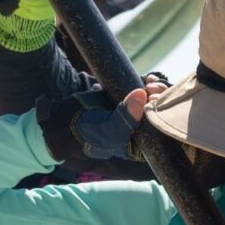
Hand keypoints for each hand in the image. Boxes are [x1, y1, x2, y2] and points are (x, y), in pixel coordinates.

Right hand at [35, 80, 159, 163]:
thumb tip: (142, 95)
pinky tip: (149, 79)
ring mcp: (133, 113)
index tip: (157, 102)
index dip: (164, 116)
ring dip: (156, 89)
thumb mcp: (106, 130)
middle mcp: (137, 131)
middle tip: (153, 89)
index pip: (160, 131)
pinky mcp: (127, 98)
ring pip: (153, 100)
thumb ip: (125, 118)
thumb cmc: (85, 133)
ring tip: (151, 83)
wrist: (60, 120)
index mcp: (137, 145)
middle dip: (161, 99)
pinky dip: (149, 82)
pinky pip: (144, 90)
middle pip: (159, 114)